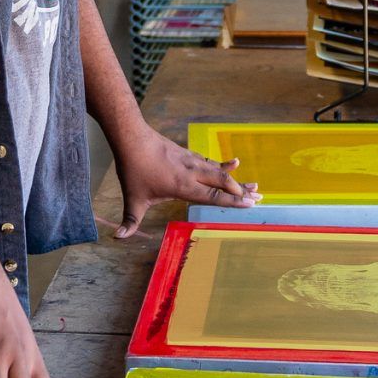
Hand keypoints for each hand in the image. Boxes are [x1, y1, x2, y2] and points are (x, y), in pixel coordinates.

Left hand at [112, 125, 259, 238]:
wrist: (132, 138)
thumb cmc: (134, 170)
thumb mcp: (132, 199)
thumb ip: (130, 221)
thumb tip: (117, 238)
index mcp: (183, 186)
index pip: (214, 196)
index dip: (233, 201)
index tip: (250, 204)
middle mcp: (192, 173)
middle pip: (224, 182)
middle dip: (242, 191)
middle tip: (259, 198)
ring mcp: (192, 161)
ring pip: (220, 171)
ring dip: (237, 179)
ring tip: (254, 184)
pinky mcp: (188, 154)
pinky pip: (210, 162)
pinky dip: (223, 166)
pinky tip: (232, 165)